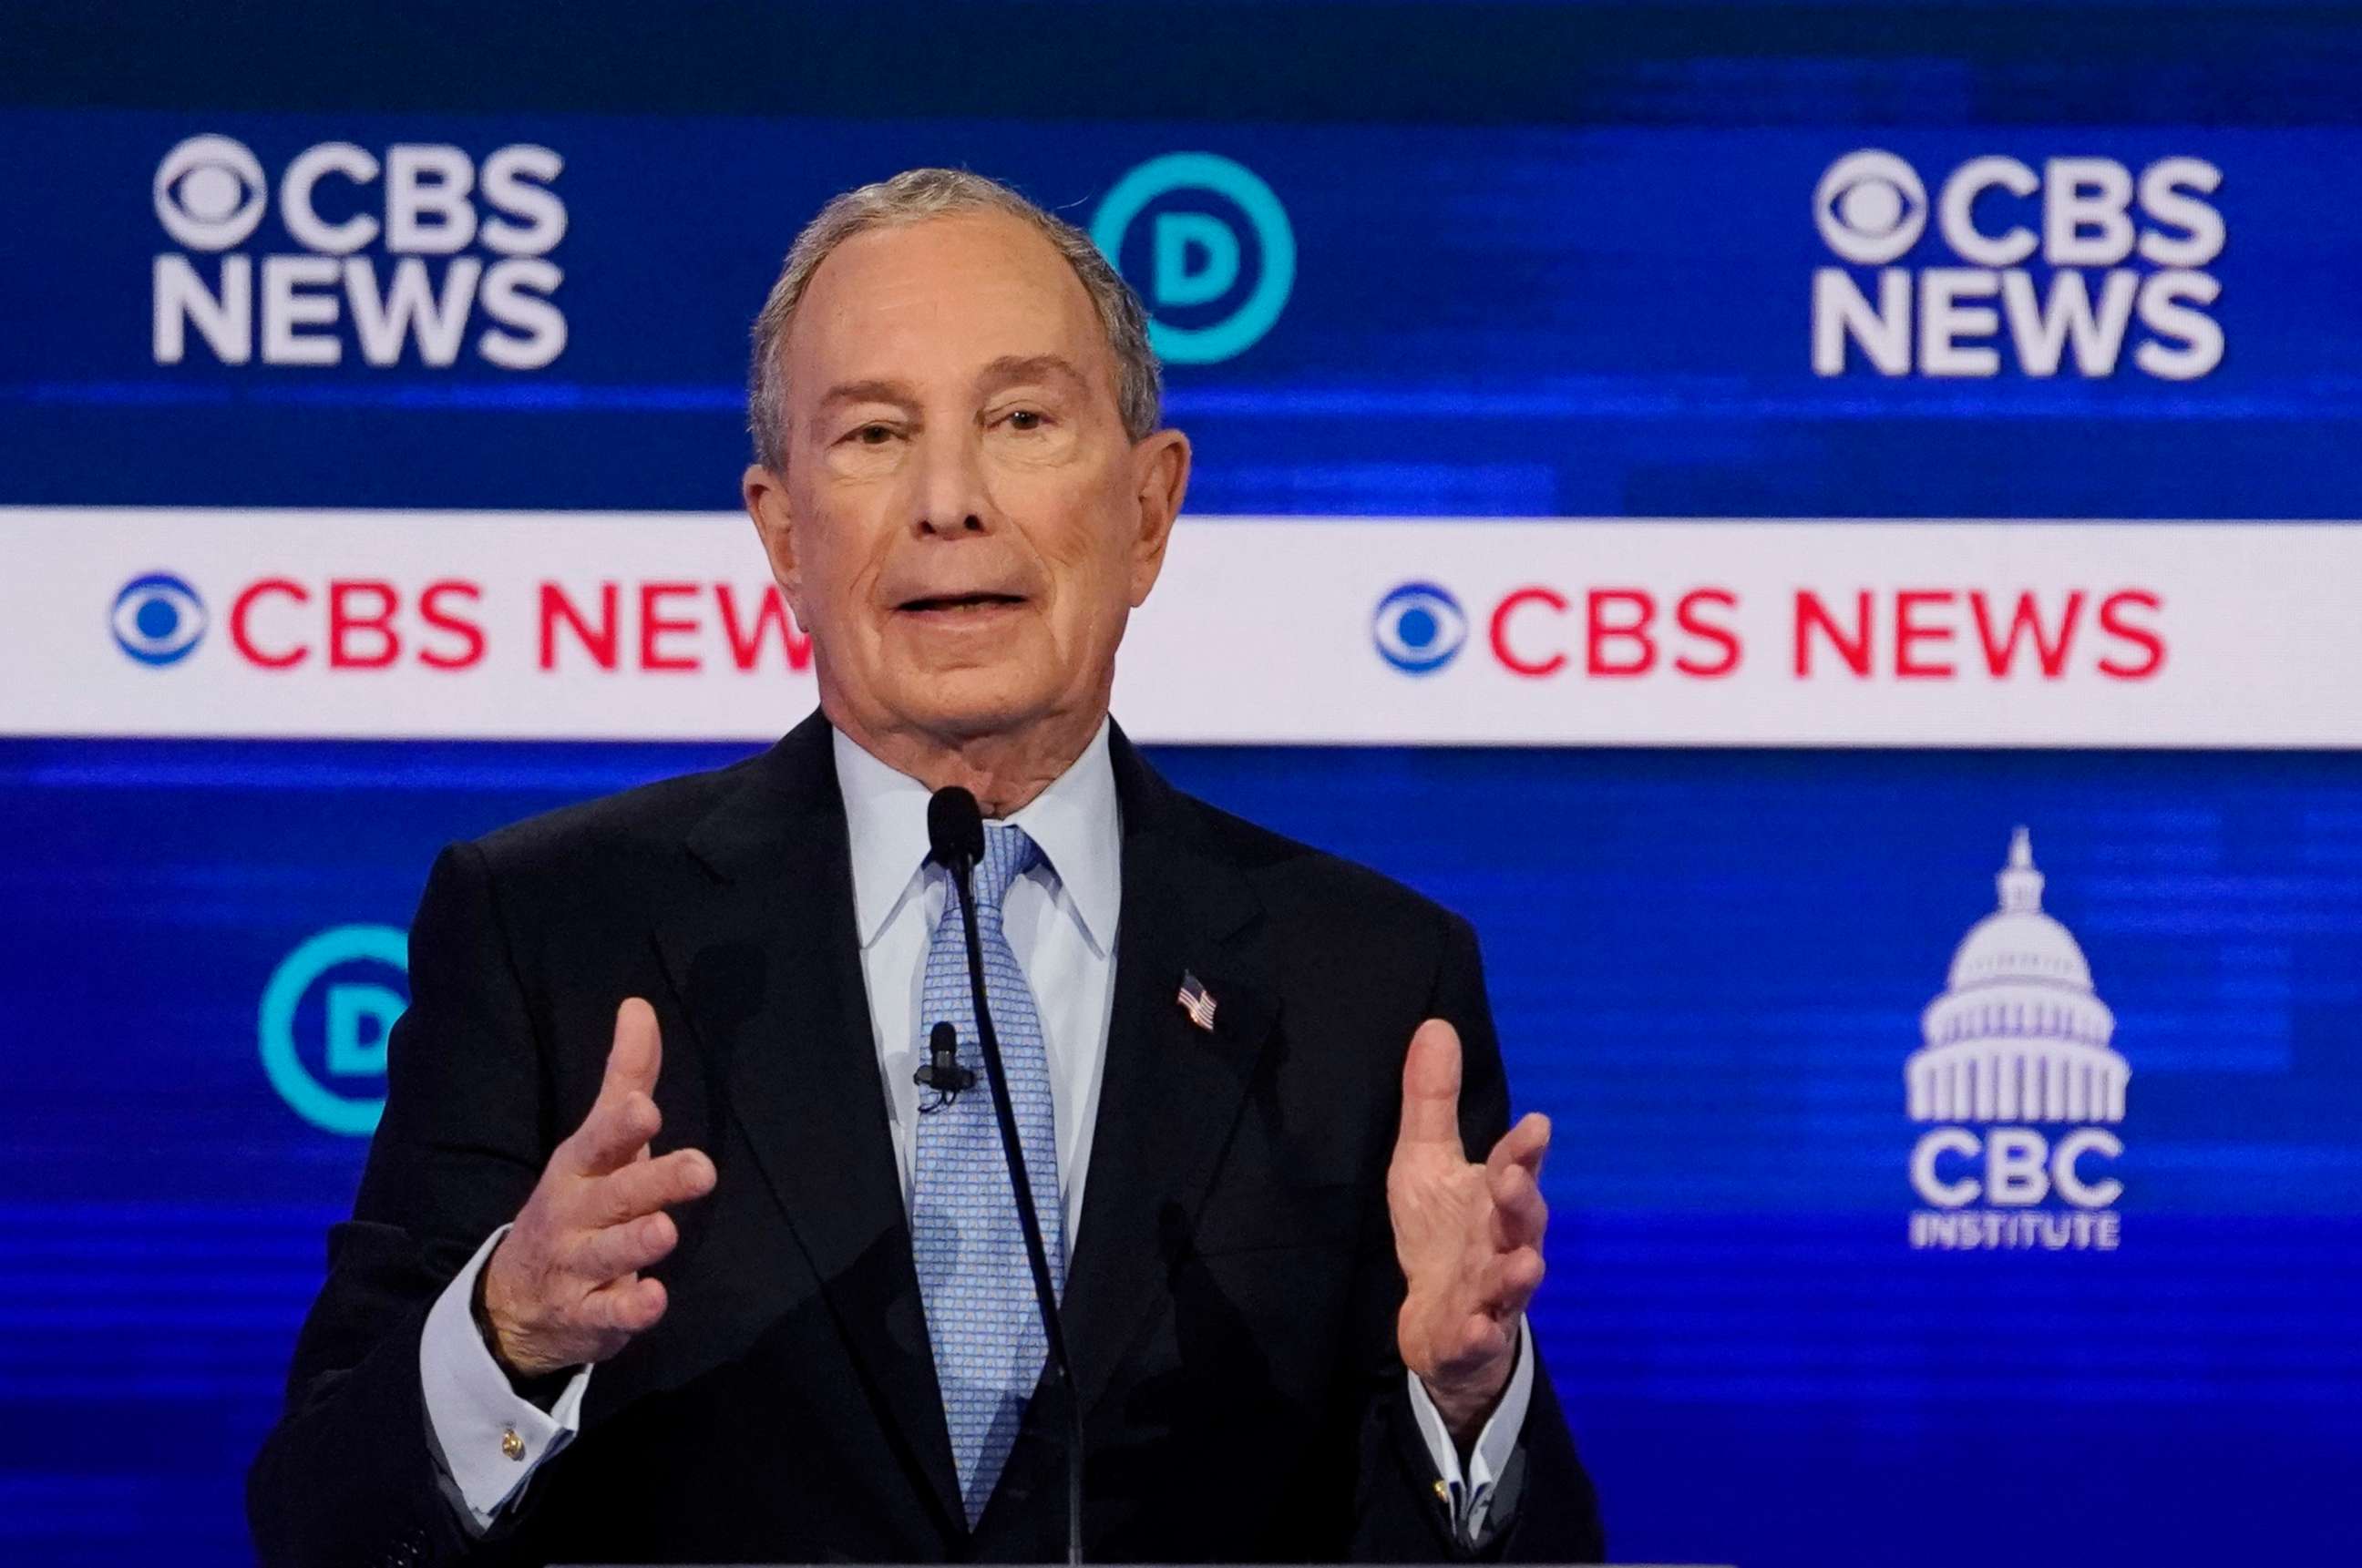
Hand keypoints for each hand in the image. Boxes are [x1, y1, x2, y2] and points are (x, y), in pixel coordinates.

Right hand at [479, 998, 716, 1377]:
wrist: (517, 1300)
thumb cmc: (578, 1201)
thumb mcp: (597, 1141)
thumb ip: (625, 1078)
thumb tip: (639, 1006)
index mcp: (580, 1167)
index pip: (599, 1141)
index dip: (622, 1126)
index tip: (647, 1108)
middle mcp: (576, 1214)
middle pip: (615, 1195)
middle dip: (654, 1181)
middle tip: (701, 1168)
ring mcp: (578, 1267)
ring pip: (609, 1254)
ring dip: (636, 1242)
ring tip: (666, 1230)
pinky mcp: (588, 1316)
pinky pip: (608, 1316)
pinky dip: (629, 1311)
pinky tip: (655, 1301)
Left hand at [1387, 1017, 1549, 1440]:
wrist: (1442, 1325)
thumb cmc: (1441, 1235)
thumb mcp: (1425, 1161)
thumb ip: (1433, 1101)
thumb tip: (1436, 1024)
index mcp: (1493, 1199)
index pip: (1512, 1167)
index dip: (1523, 1149)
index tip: (1535, 1124)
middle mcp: (1501, 1243)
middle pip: (1520, 1222)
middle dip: (1522, 1202)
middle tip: (1515, 1182)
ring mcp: (1490, 1294)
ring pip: (1511, 1283)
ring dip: (1518, 1274)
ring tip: (1527, 1264)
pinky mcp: (1470, 1336)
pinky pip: (1480, 1337)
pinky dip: (1481, 1333)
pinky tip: (1479, 1328)